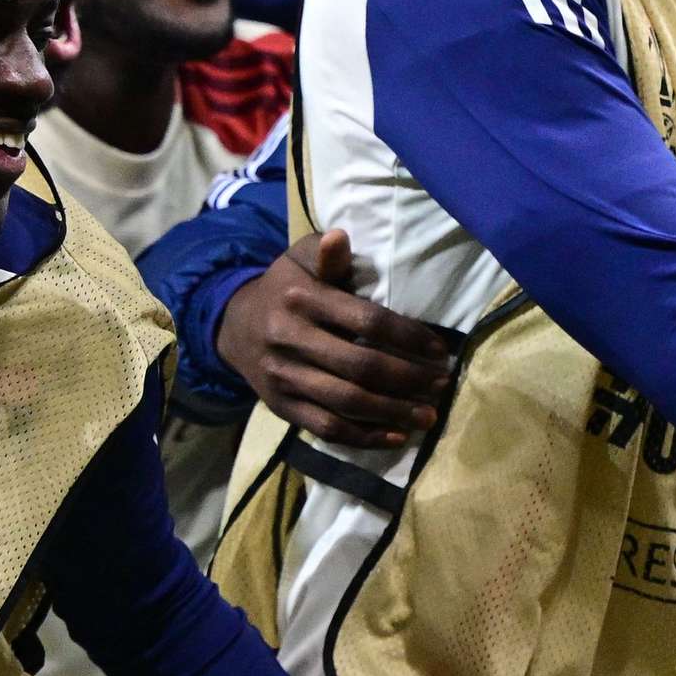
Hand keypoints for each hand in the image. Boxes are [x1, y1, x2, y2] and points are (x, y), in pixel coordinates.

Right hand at [214, 229, 455, 449]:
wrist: (233, 326)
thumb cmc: (283, 289)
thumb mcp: (299, 260)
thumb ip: (325, 255)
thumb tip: (341, 238)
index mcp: (301, 299)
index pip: (367, 321)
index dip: (408, 337)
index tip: (439, 351)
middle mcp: (289, 339)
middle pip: (361, 367)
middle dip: (409, 379)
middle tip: (442, 385)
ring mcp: (284, 377)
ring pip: (347, 403)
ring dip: (393, 413)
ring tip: (427, 416)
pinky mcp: (281, 407)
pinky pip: (326, 428)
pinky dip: (364, 437)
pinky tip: (395, 437)